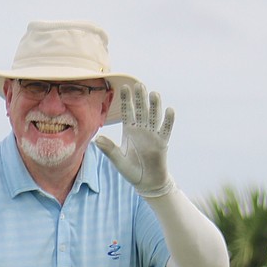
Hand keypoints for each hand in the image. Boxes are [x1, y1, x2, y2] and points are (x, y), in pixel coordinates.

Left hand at [94, 83, 174, 197]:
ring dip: (154, 105)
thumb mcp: (118, 160)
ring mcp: (153, 135)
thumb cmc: (131, 170)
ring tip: (153, 93)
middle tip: (139, 84)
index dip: (126, 100)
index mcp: (130, 131)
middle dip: (140, 98)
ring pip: (154, 116)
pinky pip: (166, 129)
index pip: (127, 112)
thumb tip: (97, 139)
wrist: (146, 182)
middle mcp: (142, 130)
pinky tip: (169, 110)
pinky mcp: (162, 143)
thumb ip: (109, 149)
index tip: (123, 87)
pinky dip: (168, 120)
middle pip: (141, 110)